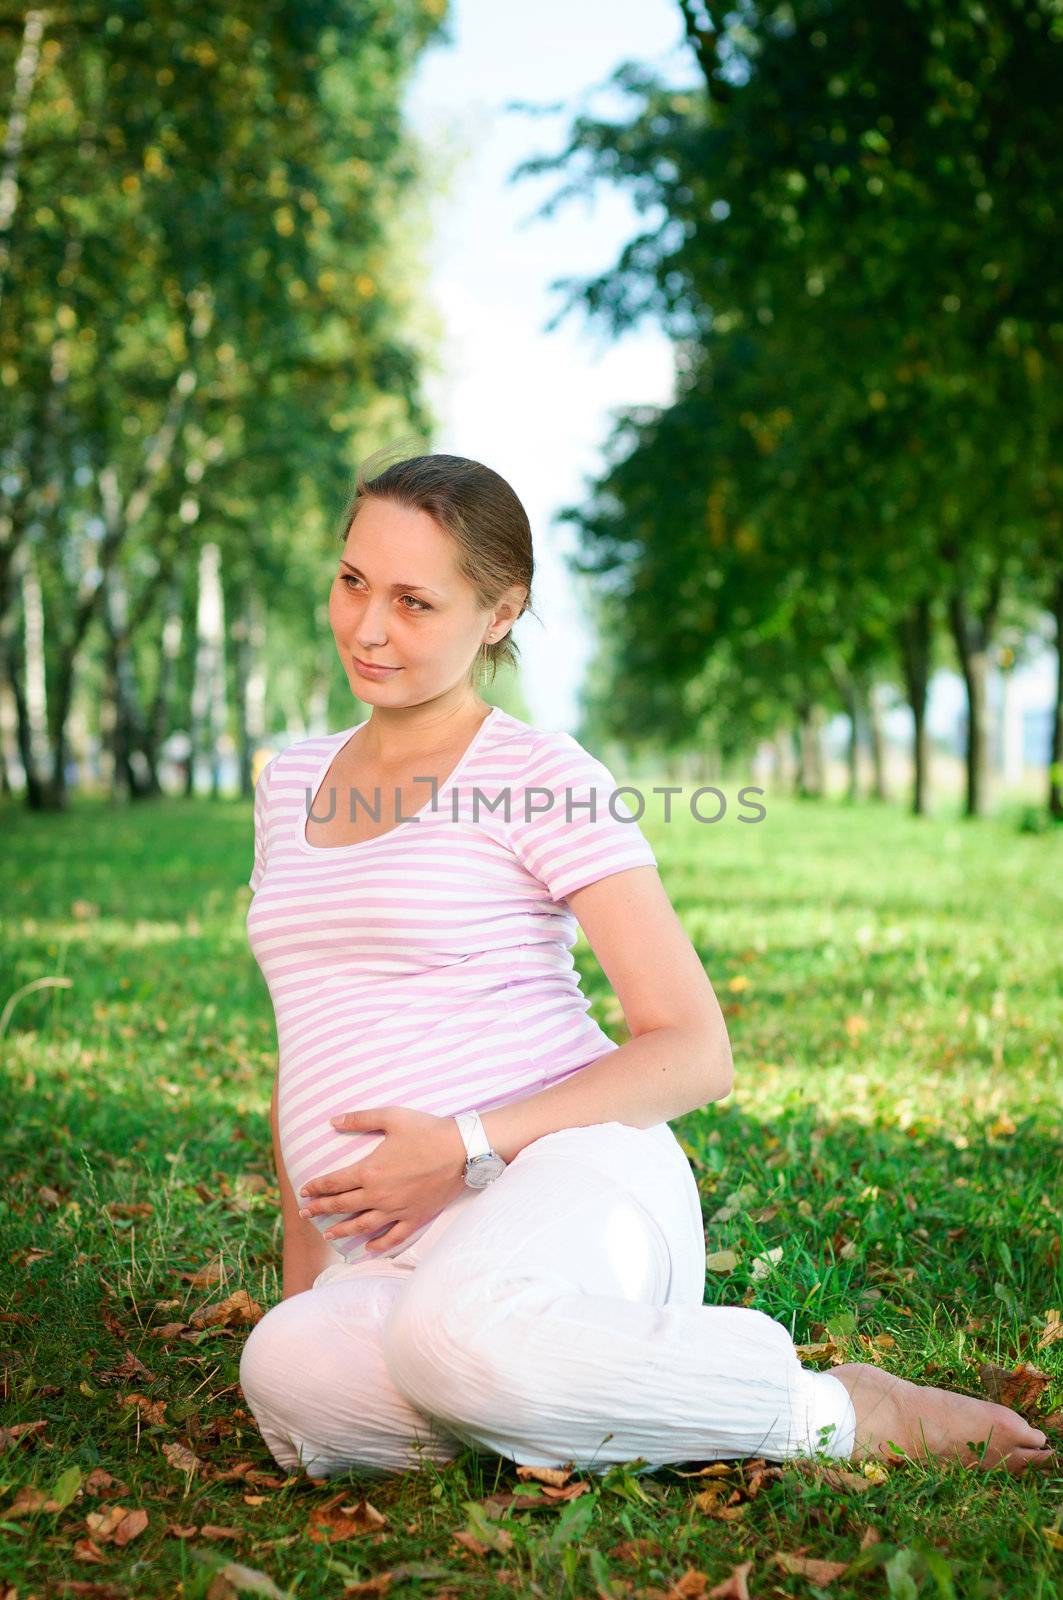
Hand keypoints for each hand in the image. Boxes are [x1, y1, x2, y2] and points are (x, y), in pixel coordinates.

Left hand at [297, 1106, 467, 1253]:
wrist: (461, 1150)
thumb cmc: (426, 1130)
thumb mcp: (391, 1117)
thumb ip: (360, 1119)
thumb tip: (333, 1121)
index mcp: (369, 1171)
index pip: (334, 1183)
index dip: (316, 1188)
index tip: (304, 1191)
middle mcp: (379, 1195)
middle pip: (342, 1206)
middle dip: (321, 1210)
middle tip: (305, 1214)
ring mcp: (397, 1209)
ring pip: (363, 1225)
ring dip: (343, 1230)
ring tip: (329, 1235)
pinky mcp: (415, 1217)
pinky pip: (393, 1236)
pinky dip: (379, 1244)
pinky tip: (369, 1248)